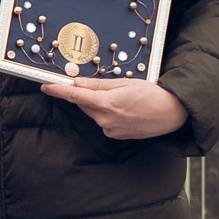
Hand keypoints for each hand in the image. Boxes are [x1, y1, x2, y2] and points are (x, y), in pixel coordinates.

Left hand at [43, 77, 187, 139]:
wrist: (172, 113)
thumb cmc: (152, 95)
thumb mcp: (124, 83)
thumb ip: (98, 84)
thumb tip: (78, 82)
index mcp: (106, 103)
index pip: (74, 96)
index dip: (58, 91)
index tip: (45, 86)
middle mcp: (105, 119)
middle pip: (85, 104)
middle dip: (88, 95)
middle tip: (106, 88)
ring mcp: (110, 129)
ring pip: (95, 114)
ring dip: (100, 105)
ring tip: (123, 100)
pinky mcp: (116, 135)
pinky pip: (104, 122)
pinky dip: (108, 115)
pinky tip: (125, 111)